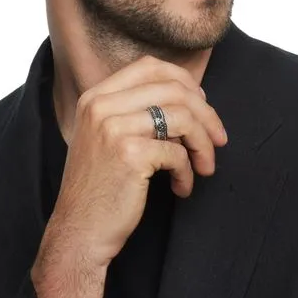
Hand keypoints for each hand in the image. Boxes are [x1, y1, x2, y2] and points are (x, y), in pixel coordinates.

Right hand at [37, 54, 227, 269]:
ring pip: (182, 117)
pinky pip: (177, 153)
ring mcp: (113, 128)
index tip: (202, 109)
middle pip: (173, 89)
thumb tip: (190, 101)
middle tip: (218, 140)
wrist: (79, 231)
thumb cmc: (100, 189)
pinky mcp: (129, 154)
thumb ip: (136, 114)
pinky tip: (181, 188)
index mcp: (96, 97)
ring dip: (203, 144)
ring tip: (204, 167)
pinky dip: (187, 172)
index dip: (186, 83)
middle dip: (206, 115)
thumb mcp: (107, 140)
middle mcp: (101, 106)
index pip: (151, 67)